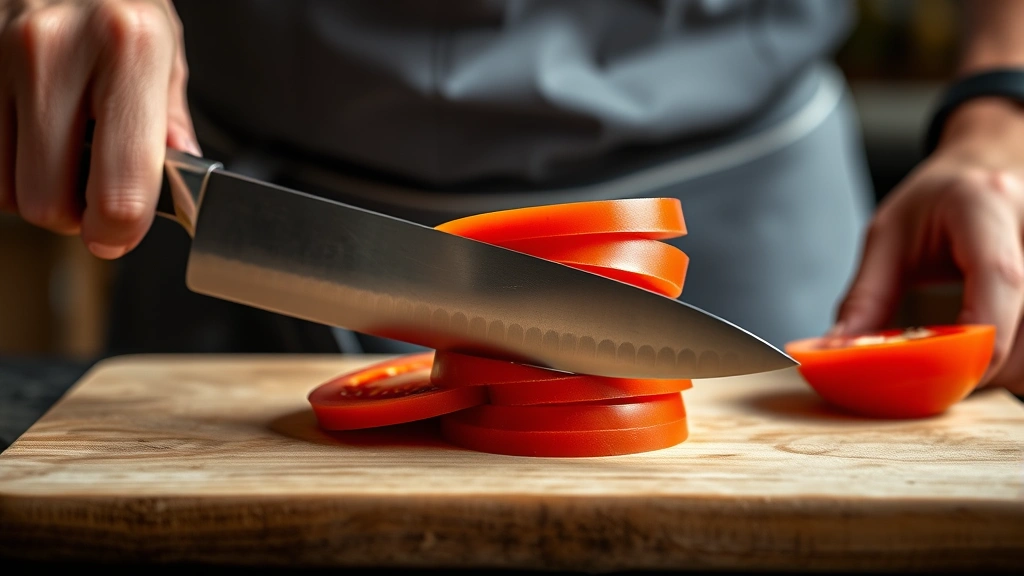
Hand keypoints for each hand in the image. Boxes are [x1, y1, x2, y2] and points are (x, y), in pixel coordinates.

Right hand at [0, 0, 198, 258]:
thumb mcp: (165, 46)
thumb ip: (169, 120)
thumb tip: (179, 180)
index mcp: (127, 50)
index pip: (118, 190)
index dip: (118, 231)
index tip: (118, 232)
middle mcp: (54, 51)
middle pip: (44, 201)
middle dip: (73, 214)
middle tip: (92, 194)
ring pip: (4, 186)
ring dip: (37, 187)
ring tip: (65, 151)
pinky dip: (10, 160)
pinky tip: (35, 131)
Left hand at [834, 98, 1023, 394]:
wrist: (981, 175)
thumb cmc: (935, 203)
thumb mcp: (887, 236)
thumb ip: (866, 297)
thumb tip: (837, 351)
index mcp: (986, 206)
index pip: (999, 276)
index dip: (975, 337)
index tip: (940, 375)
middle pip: (1023, 325)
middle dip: (977, 365)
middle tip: (931, 377)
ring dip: (997, 369)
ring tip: (956, 361)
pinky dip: (1011, 363)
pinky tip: (984, 355)